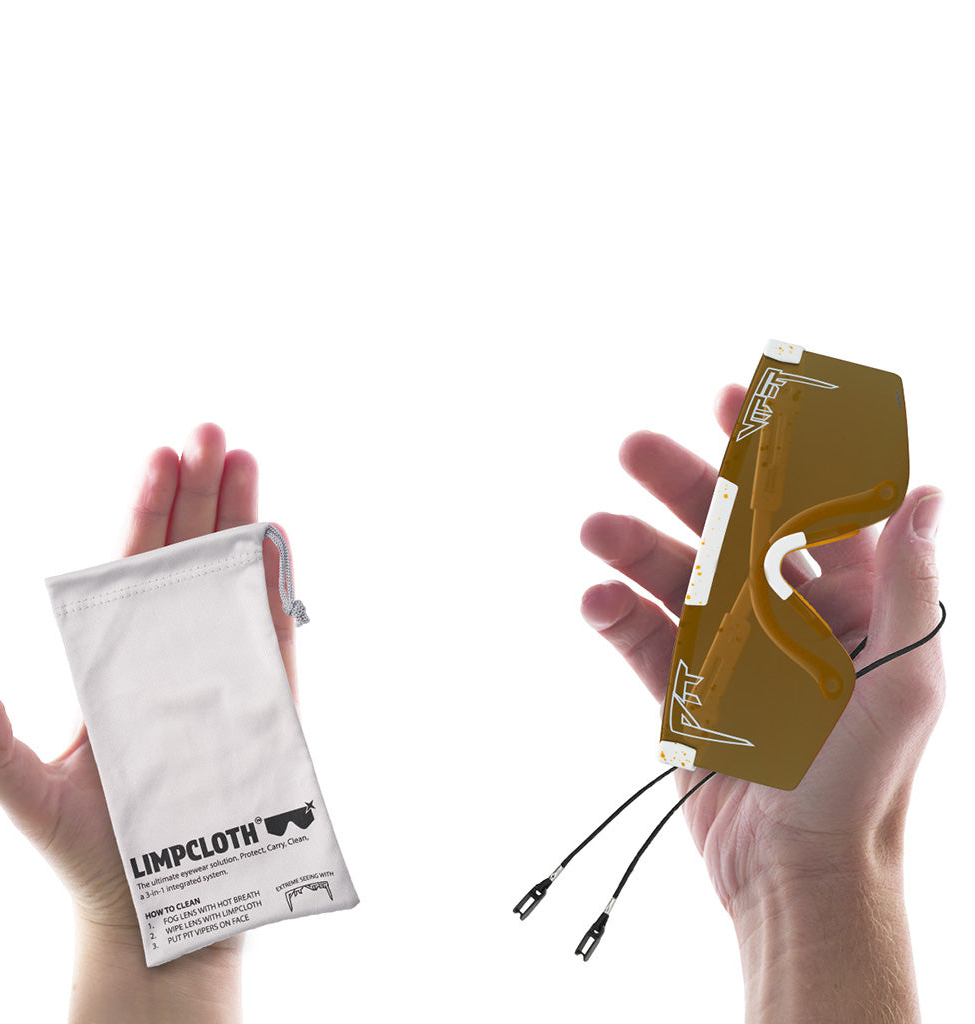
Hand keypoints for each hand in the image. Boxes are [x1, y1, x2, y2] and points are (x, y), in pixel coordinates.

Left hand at [0, 423, 298, 940]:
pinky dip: (277, 580)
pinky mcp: (263, 695)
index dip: (145, 511)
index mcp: (115, 657)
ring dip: (240, 517)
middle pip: (186, 553)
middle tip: (211, 429)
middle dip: (200, 490)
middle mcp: (169, 649)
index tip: (159, 458)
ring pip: (231, 576)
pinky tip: (278, 536)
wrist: (156, 898)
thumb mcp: (25, 798)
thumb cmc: (88, 848)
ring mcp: (220, 666)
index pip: (130, 567)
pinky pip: (273, 627)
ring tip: (248, 459)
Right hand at [579, 384, 944, 912]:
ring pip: (673, 576)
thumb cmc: (864, 781)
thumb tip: (925, 488)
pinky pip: (642, 637)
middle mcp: (781, 614)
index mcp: (845, 601)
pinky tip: (598, 600)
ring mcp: (726, 650)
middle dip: (683, 486)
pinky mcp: (682, 690)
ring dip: (633, 547)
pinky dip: (617, 615)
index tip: (732, 398)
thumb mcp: (902, 680)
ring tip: (596, 529)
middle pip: (724, 530)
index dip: (772, 448)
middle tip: (634, 449)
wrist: (798, 876)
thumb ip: (906, 581)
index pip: (806, 504)